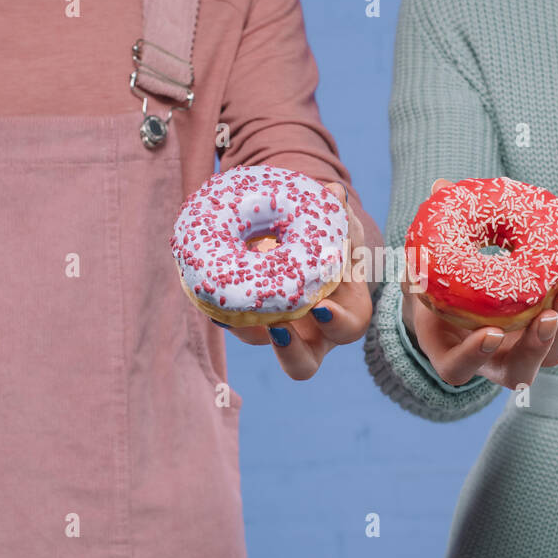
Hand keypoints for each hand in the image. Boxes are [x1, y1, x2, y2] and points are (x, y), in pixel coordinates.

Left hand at [217, 183, 373, 379]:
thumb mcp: (340, 228)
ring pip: (261, 344)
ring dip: (244, 330)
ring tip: (224, 313)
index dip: (337, 324)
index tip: (322, 308)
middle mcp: (312, 333)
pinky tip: (208, 294)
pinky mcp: (249, 320)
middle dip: (290, 352)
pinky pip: (235, 323)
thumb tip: (334, 194)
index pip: (349, 328)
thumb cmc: (331, 241)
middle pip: (304, 363)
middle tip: (277, 328)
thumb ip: (339, 215)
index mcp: (345, 311)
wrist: (301, 243)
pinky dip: (221, 310)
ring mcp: (279, 331)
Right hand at [401, 178, 557, 389]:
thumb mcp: (421, 268)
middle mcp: (488, 362)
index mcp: (450, 354)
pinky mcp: (537, 337)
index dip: (475, 356)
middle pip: (519, 373)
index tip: (491, 333)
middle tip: (548, 316)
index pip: (458, 369)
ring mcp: (516, 352)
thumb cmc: (432, 288)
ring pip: (547, 357)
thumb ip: (427, 237)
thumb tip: (441, 186)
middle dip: (536, 346)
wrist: (449, 305)